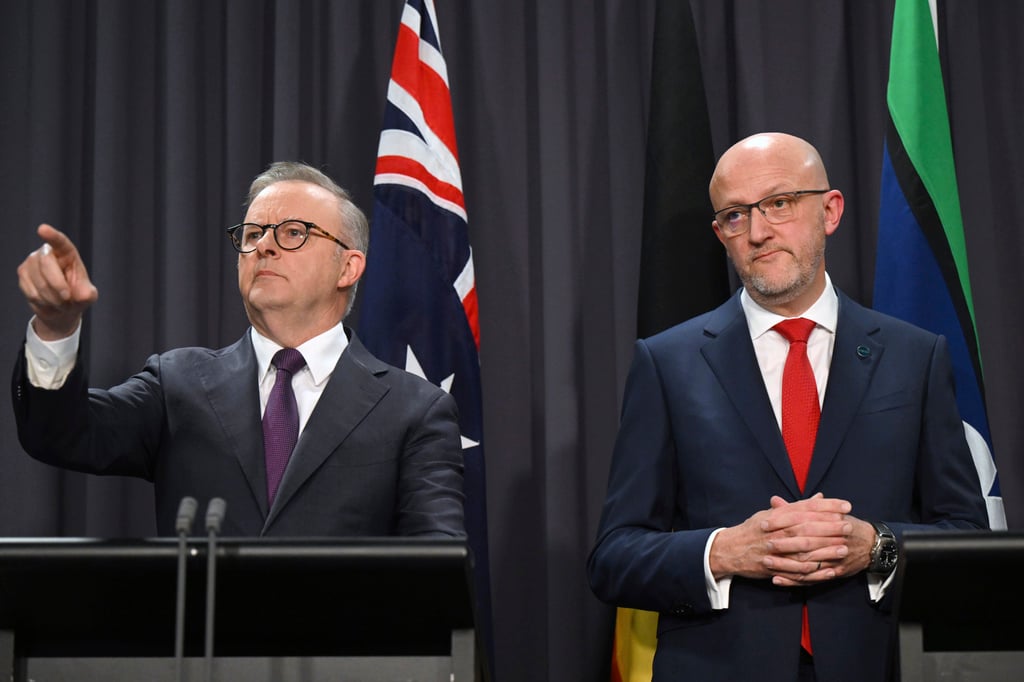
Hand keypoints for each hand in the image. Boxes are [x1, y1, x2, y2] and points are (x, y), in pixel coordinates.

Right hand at [17, 224, 98, 339]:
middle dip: (58, 286)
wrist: (61, 307)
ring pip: (40, 283)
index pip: (60, 242)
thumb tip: (82, 295)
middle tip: (67, 299)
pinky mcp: (22, 273)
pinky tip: (49, 301)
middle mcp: (47, 253)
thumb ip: (87, 294)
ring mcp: (32, 262)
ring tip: (61, 302)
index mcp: (67, 253)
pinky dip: (44, 302)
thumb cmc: (77, 295)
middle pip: (47, 264)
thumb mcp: (87, 295)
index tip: (42, 229)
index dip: (52, 236)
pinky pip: (32, 292)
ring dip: (53, 299)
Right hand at [710, 493, 871, 584]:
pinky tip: (828, 569)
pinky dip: (812, 570)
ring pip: (803, 549)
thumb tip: (819, 497)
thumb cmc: (753, 530)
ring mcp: (773, 550)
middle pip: (806, 527)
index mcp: (776, 516)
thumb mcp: (771, 514)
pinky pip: (795, 570)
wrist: (729, 549)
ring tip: (844, 548)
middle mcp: (775, 531)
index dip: (826, 506)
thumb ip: (796, 507)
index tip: (845, 505)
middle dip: (829, 526)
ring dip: (825, 549)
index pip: (805, 508)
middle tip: (849, 525)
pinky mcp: (772, 566)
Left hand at [760, 495, 874, 585]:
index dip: (782, 522)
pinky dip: (793, 580)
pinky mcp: (835, 572)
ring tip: (766, 563)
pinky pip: (812, 579)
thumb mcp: (825, 512)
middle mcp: (833, 540)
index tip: (764, 523)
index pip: (802, 521)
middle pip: (805, 543)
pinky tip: (777, 579)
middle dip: (783, 545)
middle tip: (765, 544)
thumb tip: (774, 500)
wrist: (871, 544)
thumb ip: (798, 508)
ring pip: (806, 564)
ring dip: (785, 565)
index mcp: (830, 521)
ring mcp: (835, 558)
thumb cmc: (843, 524)